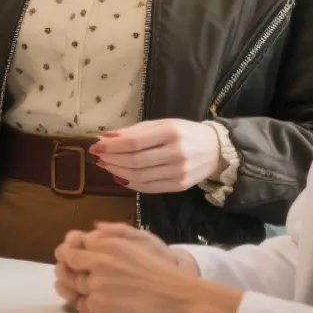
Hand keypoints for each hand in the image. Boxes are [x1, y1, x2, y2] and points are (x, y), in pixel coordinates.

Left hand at [53, 225, 188, 305]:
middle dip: (66, 266)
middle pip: (67, 262)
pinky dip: (80, 303)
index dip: (72, 248)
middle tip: (70, 271)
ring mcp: (97, 285)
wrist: (178, 298)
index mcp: (109, 244)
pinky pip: (79, 305)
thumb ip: (115, 231)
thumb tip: (93, 229)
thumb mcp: (142, 239)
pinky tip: (85, 301)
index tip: (74, 254)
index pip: (76, 243)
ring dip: (69, 285)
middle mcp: (99, 262)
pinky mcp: (98, 307)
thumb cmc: (164, 269)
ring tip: (72, 286)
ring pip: (70, 284)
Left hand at [88, 118, 224, 192]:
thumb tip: (107, 138)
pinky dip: (132, 183)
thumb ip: (135, 131)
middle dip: (112, 160)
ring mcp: (178, 172)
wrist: (216, 150)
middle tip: (98, 157)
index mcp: (171, 132)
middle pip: (135, 161)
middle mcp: (176, 153)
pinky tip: (121, 177)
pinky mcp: (179, 186)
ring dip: (118, 172)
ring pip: (140, 177)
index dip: (113, 146)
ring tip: (107, 166)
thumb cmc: (185, 132)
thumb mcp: (162, 124)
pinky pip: (149, 188)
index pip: (134, 142)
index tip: (97, 145)